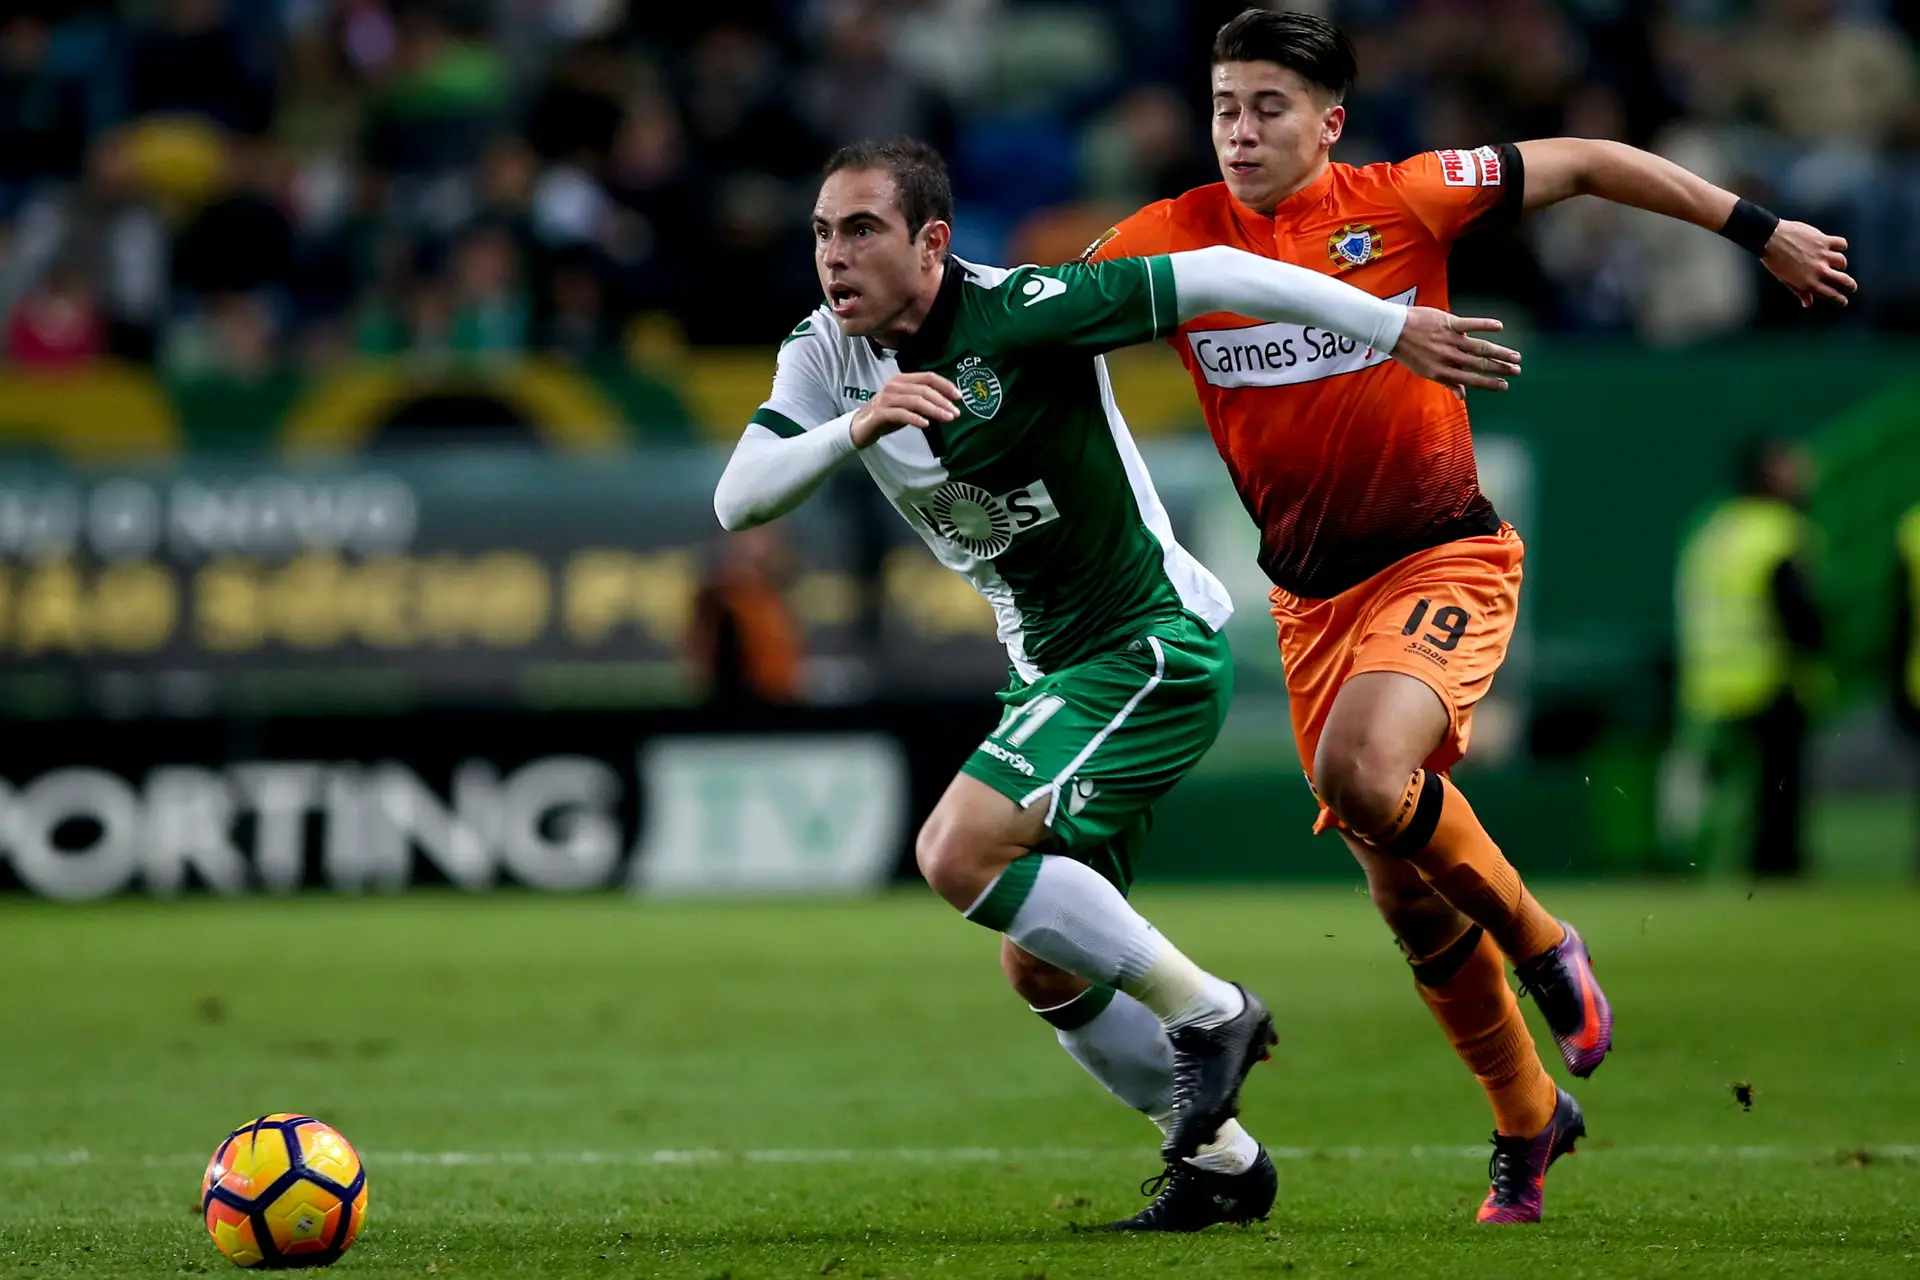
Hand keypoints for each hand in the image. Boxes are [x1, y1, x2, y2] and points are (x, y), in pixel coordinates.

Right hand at [850, 372, 961, 447]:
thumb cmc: (887, 416)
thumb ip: (922, 402)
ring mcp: (886, 398)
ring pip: (915, 400)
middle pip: (924, 389)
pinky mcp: (880, 413)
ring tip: (947, 418)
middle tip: (956, 413)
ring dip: (934, 410)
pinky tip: (926, 424)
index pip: (928, 377)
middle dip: (943, 401)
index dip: (945, 385)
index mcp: (902, 380)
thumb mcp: (907, 406)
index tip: (959, 396)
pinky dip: (916, 418)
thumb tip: (947, 406)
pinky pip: (901, 414)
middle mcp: (894, 385)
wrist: (860, 428)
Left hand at [1390, 308, 1521, 397]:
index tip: (1504, 385)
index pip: (1470, 380)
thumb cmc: (1409, 351)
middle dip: (1500, 368)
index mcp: (1441, 371)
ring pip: (1479, 347)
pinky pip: (1470, 324)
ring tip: (1515, 356)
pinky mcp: (1448, 323)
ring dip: (1499, 352)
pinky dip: (1485, 325)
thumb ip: (1447, 382)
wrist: (1392, 330)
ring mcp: (1449, 340)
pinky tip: (1500, 327)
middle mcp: (1447, 357)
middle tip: (1517, 371)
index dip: (1489, 383)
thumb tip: (1462, 396)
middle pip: (1479, 364)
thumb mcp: (1425, 371)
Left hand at [1761, 220, 1854, 307]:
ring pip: (1842, 261)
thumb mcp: (1786, 280)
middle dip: (1850, 285)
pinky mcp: (1824, 241)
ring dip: (1841, 263)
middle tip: (1851, 287)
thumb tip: (1808, 304)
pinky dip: (1841, 245)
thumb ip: (1800, 291)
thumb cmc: (1776, 261)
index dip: (1839, 300)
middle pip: (1843, 280)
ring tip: (1838, 263)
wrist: (1771, 239)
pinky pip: (1841, 244)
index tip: (1844, 301)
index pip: (1830, 295)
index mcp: (1808, 282)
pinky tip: (1837, 247)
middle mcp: (1818, 270)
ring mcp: (1823, 255)